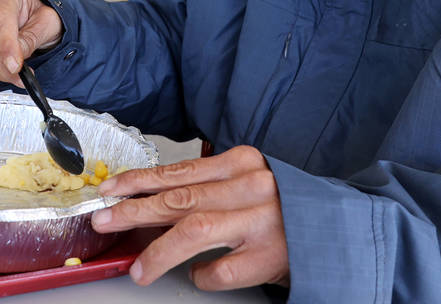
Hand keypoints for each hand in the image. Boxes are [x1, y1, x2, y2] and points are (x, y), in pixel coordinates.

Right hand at [0, 0, 62, 83]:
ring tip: (13, 73)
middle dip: (3, 66)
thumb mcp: (47, 21)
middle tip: (21, 76)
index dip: (7, 47)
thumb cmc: (36, 14)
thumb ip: (32, 38)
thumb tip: (16, 58)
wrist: (29, 14)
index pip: (0, 20)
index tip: (16, 66)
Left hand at [91, 146, 288, 290]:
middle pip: (179, 198)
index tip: (110, 189)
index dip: (139, 181)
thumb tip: (151, 202)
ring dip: (158, 250)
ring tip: (138, 267)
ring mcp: (262, 222)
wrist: (336, 231)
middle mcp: (252, 187)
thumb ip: (208, 187)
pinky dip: (203, 276)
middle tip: (104, 220)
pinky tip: (200, 276)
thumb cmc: (284, 207)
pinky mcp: (270, 256)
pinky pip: (220, 270)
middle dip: (135, 210)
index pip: (179, 170)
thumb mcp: (248, 183)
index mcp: (243, 163)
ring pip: (194, 231)